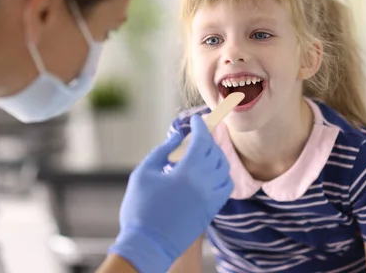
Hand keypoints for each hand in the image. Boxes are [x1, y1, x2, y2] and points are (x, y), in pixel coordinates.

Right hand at [109, 115, 232, 272]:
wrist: (147, 245)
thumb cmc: (140, 208)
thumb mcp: (143, 173)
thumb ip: (162, 150)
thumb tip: (177, 137)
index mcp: (187, 172)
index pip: (202, 141)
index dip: (201, 127)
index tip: (197, 120)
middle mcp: (204, 184)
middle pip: (216, 152)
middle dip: (210, 138)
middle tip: (203, 130)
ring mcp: (211, 199)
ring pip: (224, 169)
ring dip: (217, 155)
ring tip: (206, 150)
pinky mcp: (211, 211)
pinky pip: (225, 187)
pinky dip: (222, 174)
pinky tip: (211, 171)